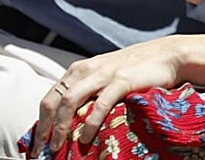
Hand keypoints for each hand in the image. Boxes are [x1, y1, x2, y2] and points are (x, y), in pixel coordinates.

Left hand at [29, 37, 186, 156]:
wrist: (169, 55)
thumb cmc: (137, 69)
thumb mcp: (106, 77)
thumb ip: (89, 93)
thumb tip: (72, 122)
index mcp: (79, 70)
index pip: (49, 98)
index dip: (39, 123)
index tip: (36, 144)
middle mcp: (86, 70)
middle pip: (53, 101)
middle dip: (43, 128)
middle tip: (40, 150)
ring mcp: (103, 74)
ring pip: (69, 101)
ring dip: (59, 127)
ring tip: (57, 147)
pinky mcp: (121, 79)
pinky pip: (99, 103)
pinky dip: (89, 121)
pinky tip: (85, 137)